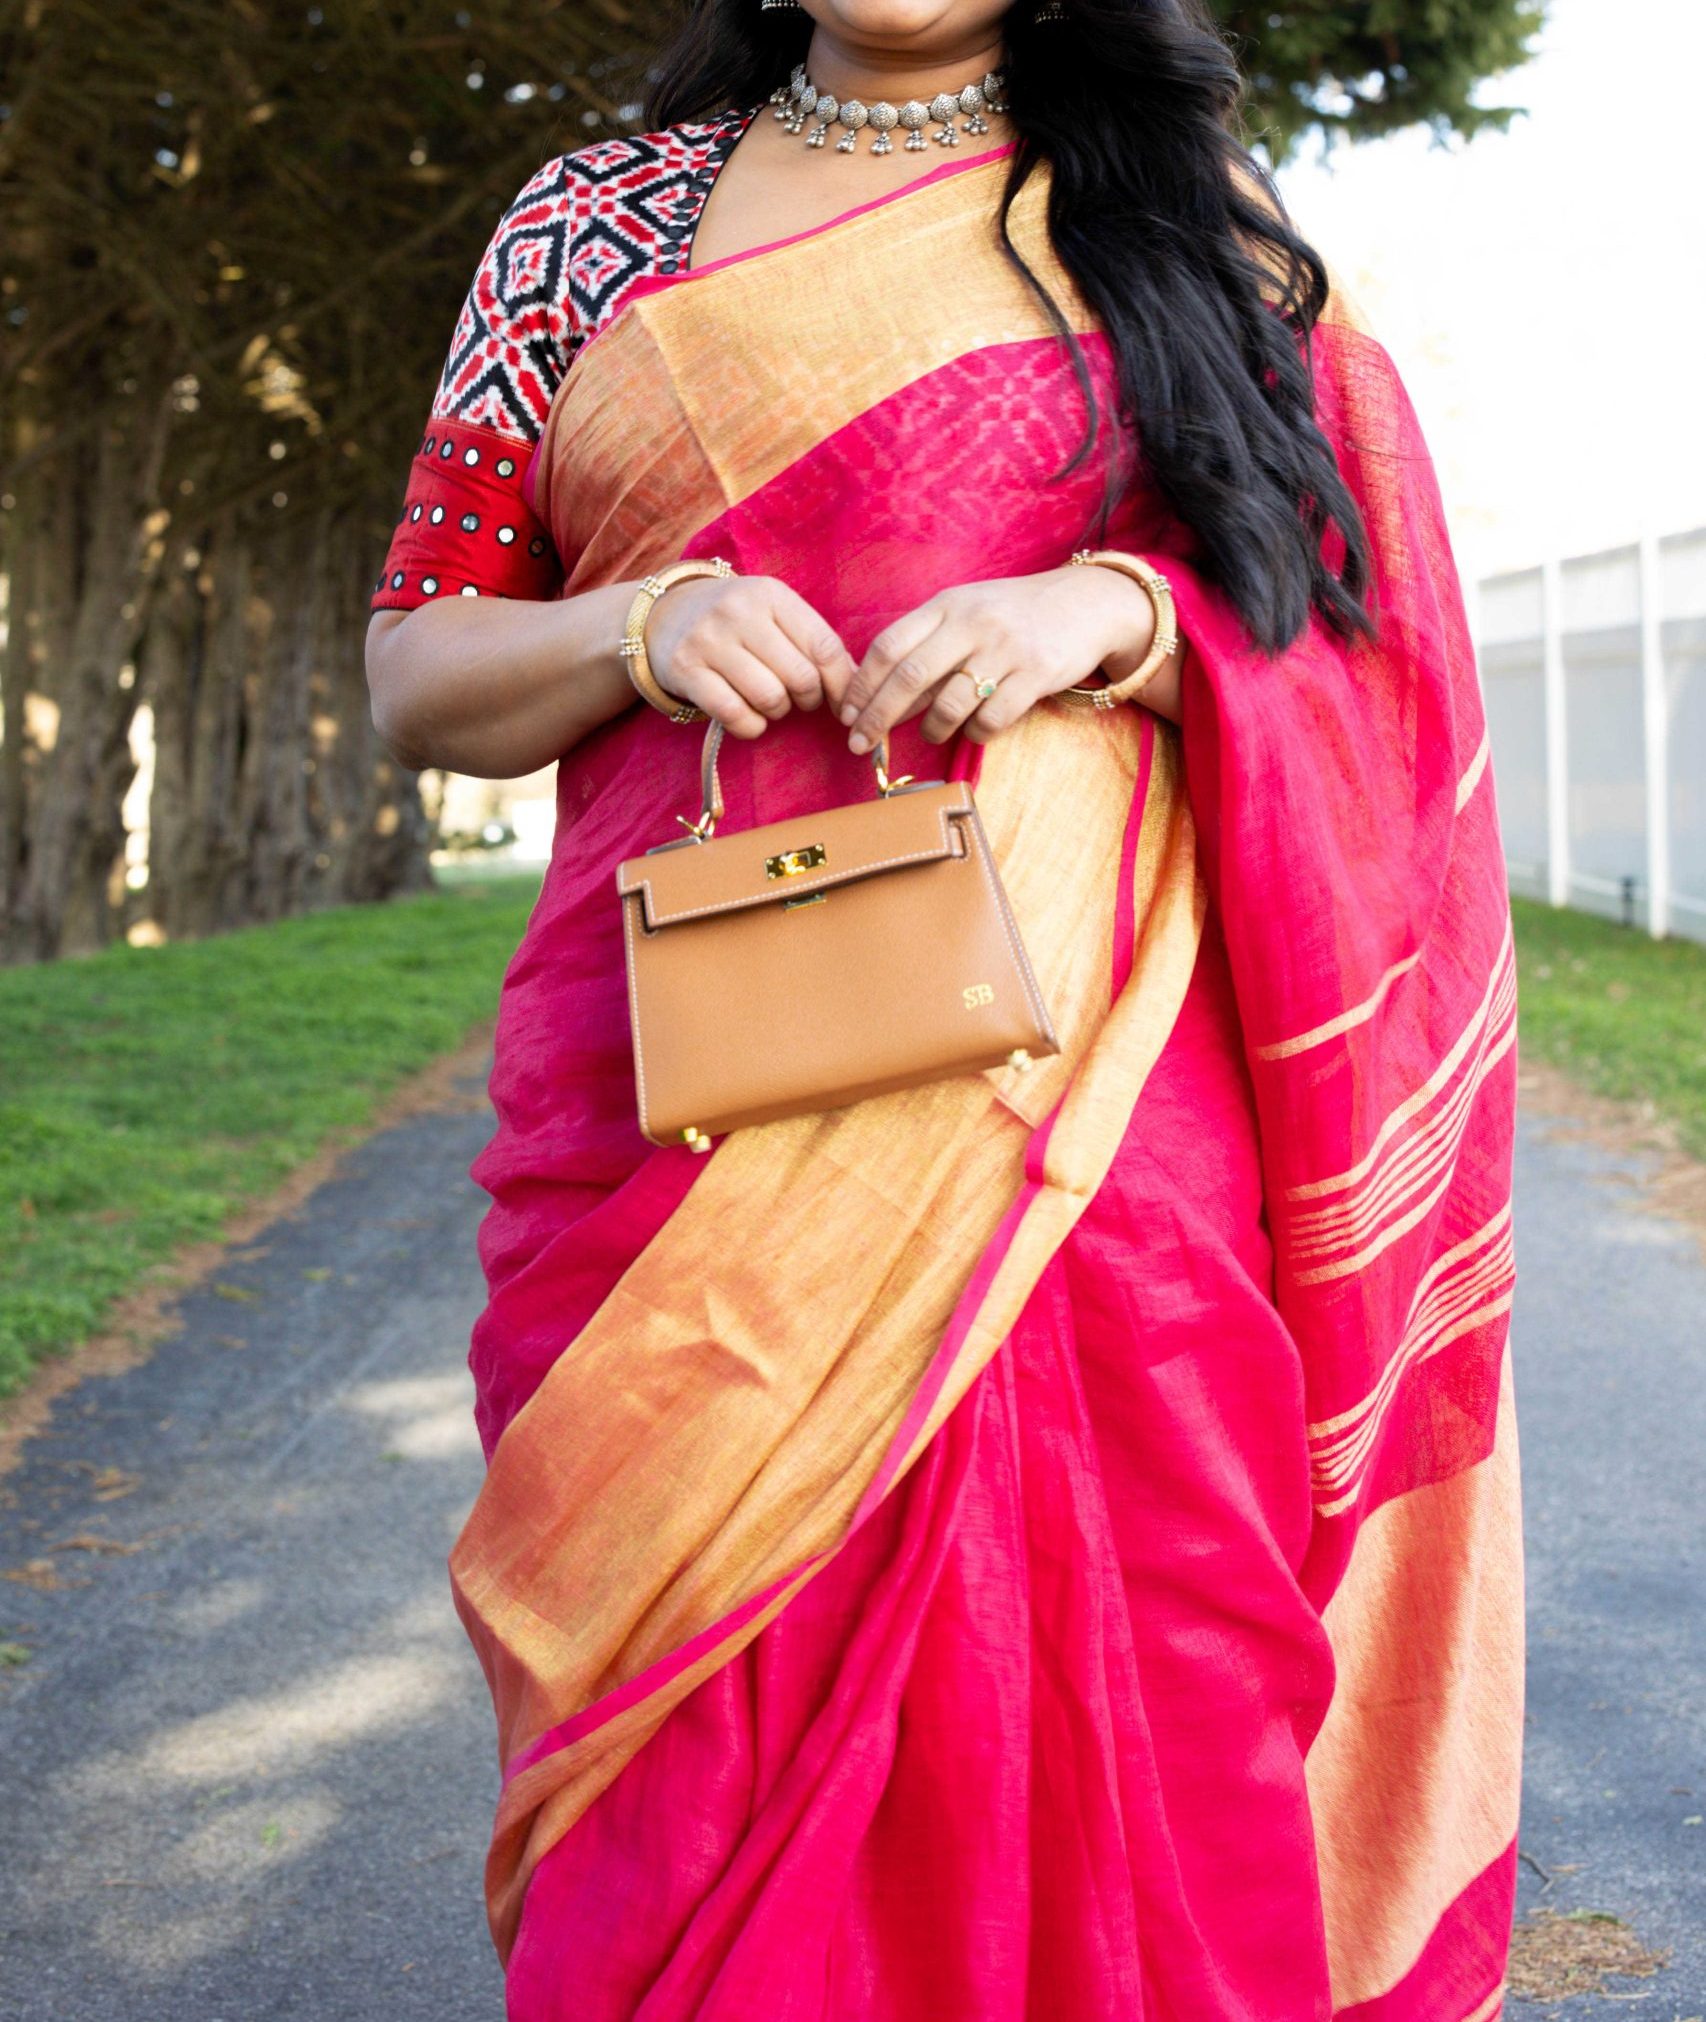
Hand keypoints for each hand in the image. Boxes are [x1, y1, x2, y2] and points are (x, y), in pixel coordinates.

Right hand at [644, 574, 857, 738]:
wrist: (665, 616)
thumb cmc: (736, 621)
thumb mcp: (774, 614)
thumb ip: (813, 641)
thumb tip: (857, 685)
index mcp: (771, 595)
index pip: (824, 647)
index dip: (842, 684)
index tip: (845, 703)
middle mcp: (739, 612)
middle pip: (801, 677)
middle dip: (808, 699)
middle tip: (798, 698)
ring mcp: (709, 640)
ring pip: (770, 698)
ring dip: (777, 712)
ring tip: (769, 701)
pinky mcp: (686, 671)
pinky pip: (735, 715)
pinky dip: (751, 726)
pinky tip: (748, 716)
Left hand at [838, 565, 1177, 753]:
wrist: (1086, 604)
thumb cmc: (1012, 615)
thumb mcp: (966, 615)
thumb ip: (925, 648)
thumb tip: (878, 698)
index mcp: (947, 605)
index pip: (889, 645)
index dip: (862, 684)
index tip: (845, 713)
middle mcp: (973, 623)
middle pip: (910, 676)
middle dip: (878, 716)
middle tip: (860, 743)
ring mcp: (1006, 648)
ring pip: (950, 703)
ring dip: (931, 728)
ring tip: (931, 733)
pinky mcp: (1037, 674)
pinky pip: (992, 718)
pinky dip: (975, 732)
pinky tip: (974, 728)